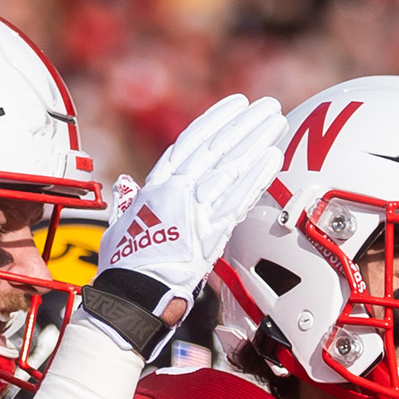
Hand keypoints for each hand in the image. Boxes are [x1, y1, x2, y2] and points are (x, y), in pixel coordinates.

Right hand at [97, 93, 284, 324]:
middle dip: (245, 124)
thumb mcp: (121, 224)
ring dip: (256, 141)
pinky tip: (273, 157)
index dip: (216, 120)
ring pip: (230, 165)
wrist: (133, 293)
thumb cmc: (125, 266)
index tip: (236, 105)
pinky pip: (238, 198)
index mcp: (157, 184)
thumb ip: (130, 202)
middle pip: (217, 147)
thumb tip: (126, 186)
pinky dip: (257, 176)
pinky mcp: (210, 231)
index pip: (191, 141)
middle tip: (268, 106)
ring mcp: (195, 209)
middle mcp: (178, 190)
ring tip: (276, 121)